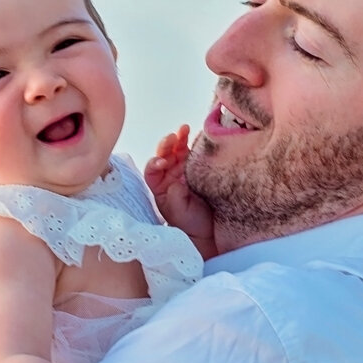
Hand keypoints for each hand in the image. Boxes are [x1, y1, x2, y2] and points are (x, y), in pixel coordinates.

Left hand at [147, 127, 216, 255]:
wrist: (210, 232)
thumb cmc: (191, 226)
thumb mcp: (178, 214)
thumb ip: (174, 198)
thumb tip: (176, 183)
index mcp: (160, 186)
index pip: (152, 170)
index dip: (155, 163)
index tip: (163, 162)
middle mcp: (170, 176)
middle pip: (165, 155)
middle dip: (168, 145)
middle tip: (174, 137)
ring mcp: (185, 171)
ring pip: (179, 151)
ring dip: (180, 139)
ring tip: (184, 129)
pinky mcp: (200, 169)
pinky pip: (196, 154)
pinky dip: (196, 145)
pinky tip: (198, 136)